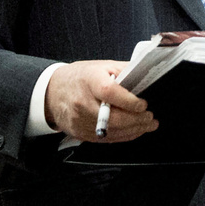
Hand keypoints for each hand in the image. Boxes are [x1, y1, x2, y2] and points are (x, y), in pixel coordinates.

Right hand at [44, 60, 158, 142]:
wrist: (53, 92)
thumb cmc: (81, 77)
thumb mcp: (102, 66)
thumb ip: (124, 71)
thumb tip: (146, 78)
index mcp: (89, 80)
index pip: (110, 92)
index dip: (129, 101)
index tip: (143, 104)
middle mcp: (83, 102)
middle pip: (112, 117)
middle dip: (136, 120)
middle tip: (151, 118)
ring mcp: (80, 120)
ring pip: (111, 131)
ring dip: (133, 130)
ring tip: (148, 125)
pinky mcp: (80, 133)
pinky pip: (105, 139)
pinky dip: (123, 136)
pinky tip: (134, 131)